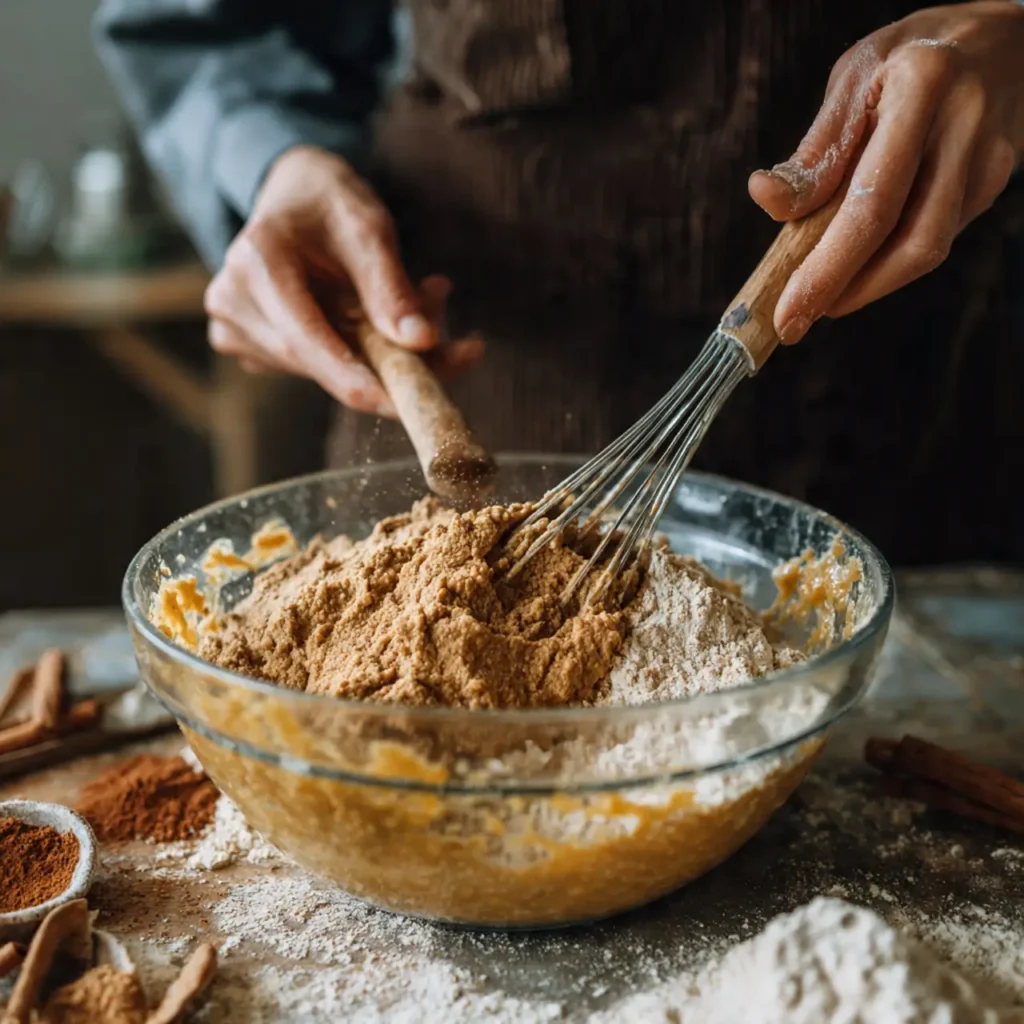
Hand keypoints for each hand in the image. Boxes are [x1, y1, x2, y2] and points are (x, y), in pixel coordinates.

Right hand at [205, 146, 483, 413]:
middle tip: (464, 352)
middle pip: (317, 362)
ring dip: (381, 357)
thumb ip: (391, 287)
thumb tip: (421, 342)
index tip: (399, 403)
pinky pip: (317, 370)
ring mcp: (235, 330)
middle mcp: (232, 301)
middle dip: (389, 367)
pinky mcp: (252, 350)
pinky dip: (360, 357)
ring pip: (324, 371)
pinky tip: (378, 322)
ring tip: (426, 307)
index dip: (352, 376)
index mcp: (256, 261)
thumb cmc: (331, 206)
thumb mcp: (369, 230)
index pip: (304, 338)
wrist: (294, 198)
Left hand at [749, 1, 1023, 342]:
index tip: (786, 310)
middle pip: (911, 242)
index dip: (828, 268)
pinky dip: (886, 263)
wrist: (1003, 40)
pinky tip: (854, 265)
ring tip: (818, 298)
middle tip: (793, 324)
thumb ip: (816, 148)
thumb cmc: (908, 58)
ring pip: (926, 251)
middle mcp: (965, 127)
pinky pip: (935, 238)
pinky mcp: (993, 185)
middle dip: (845, 293)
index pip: (871, 201)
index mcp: (922, 87)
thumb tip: (766, 199)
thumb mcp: (854, 76)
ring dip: (865, 286)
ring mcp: (989, 161)